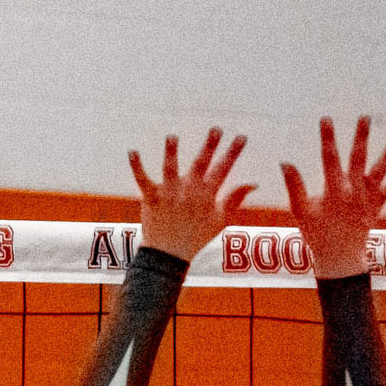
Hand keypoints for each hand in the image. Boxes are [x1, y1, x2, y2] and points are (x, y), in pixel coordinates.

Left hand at [129, 128, 255, 263]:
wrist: (169, 255)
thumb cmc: (196, 237)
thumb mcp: (220, 220)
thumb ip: (234, 199)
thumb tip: (253, 183)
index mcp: (206, 195)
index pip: (223, 170)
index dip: (233, 153)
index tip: (241, 137)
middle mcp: (188, 192)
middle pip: (200, 165)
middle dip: (209, 146)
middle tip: (216, 129)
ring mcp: (169, 194)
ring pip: (170, 169)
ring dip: (171, 152)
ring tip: (172, 137)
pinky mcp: (151, 198)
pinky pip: (142, 180)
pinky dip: (137, 166)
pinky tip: (132, 151)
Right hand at [281, 117, 385, 279]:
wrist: (339, 257)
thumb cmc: (316, 234)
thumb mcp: (300, 211)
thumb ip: (294, 186)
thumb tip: (286, 163)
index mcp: (334, 190)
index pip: (329, 157)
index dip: (327, 137)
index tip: (326, 119)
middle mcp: (354, 190)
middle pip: (359, 157)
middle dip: (361, 136)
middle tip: (365, 117)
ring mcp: (368, 197)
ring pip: (380, 169)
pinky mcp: (377, 204)